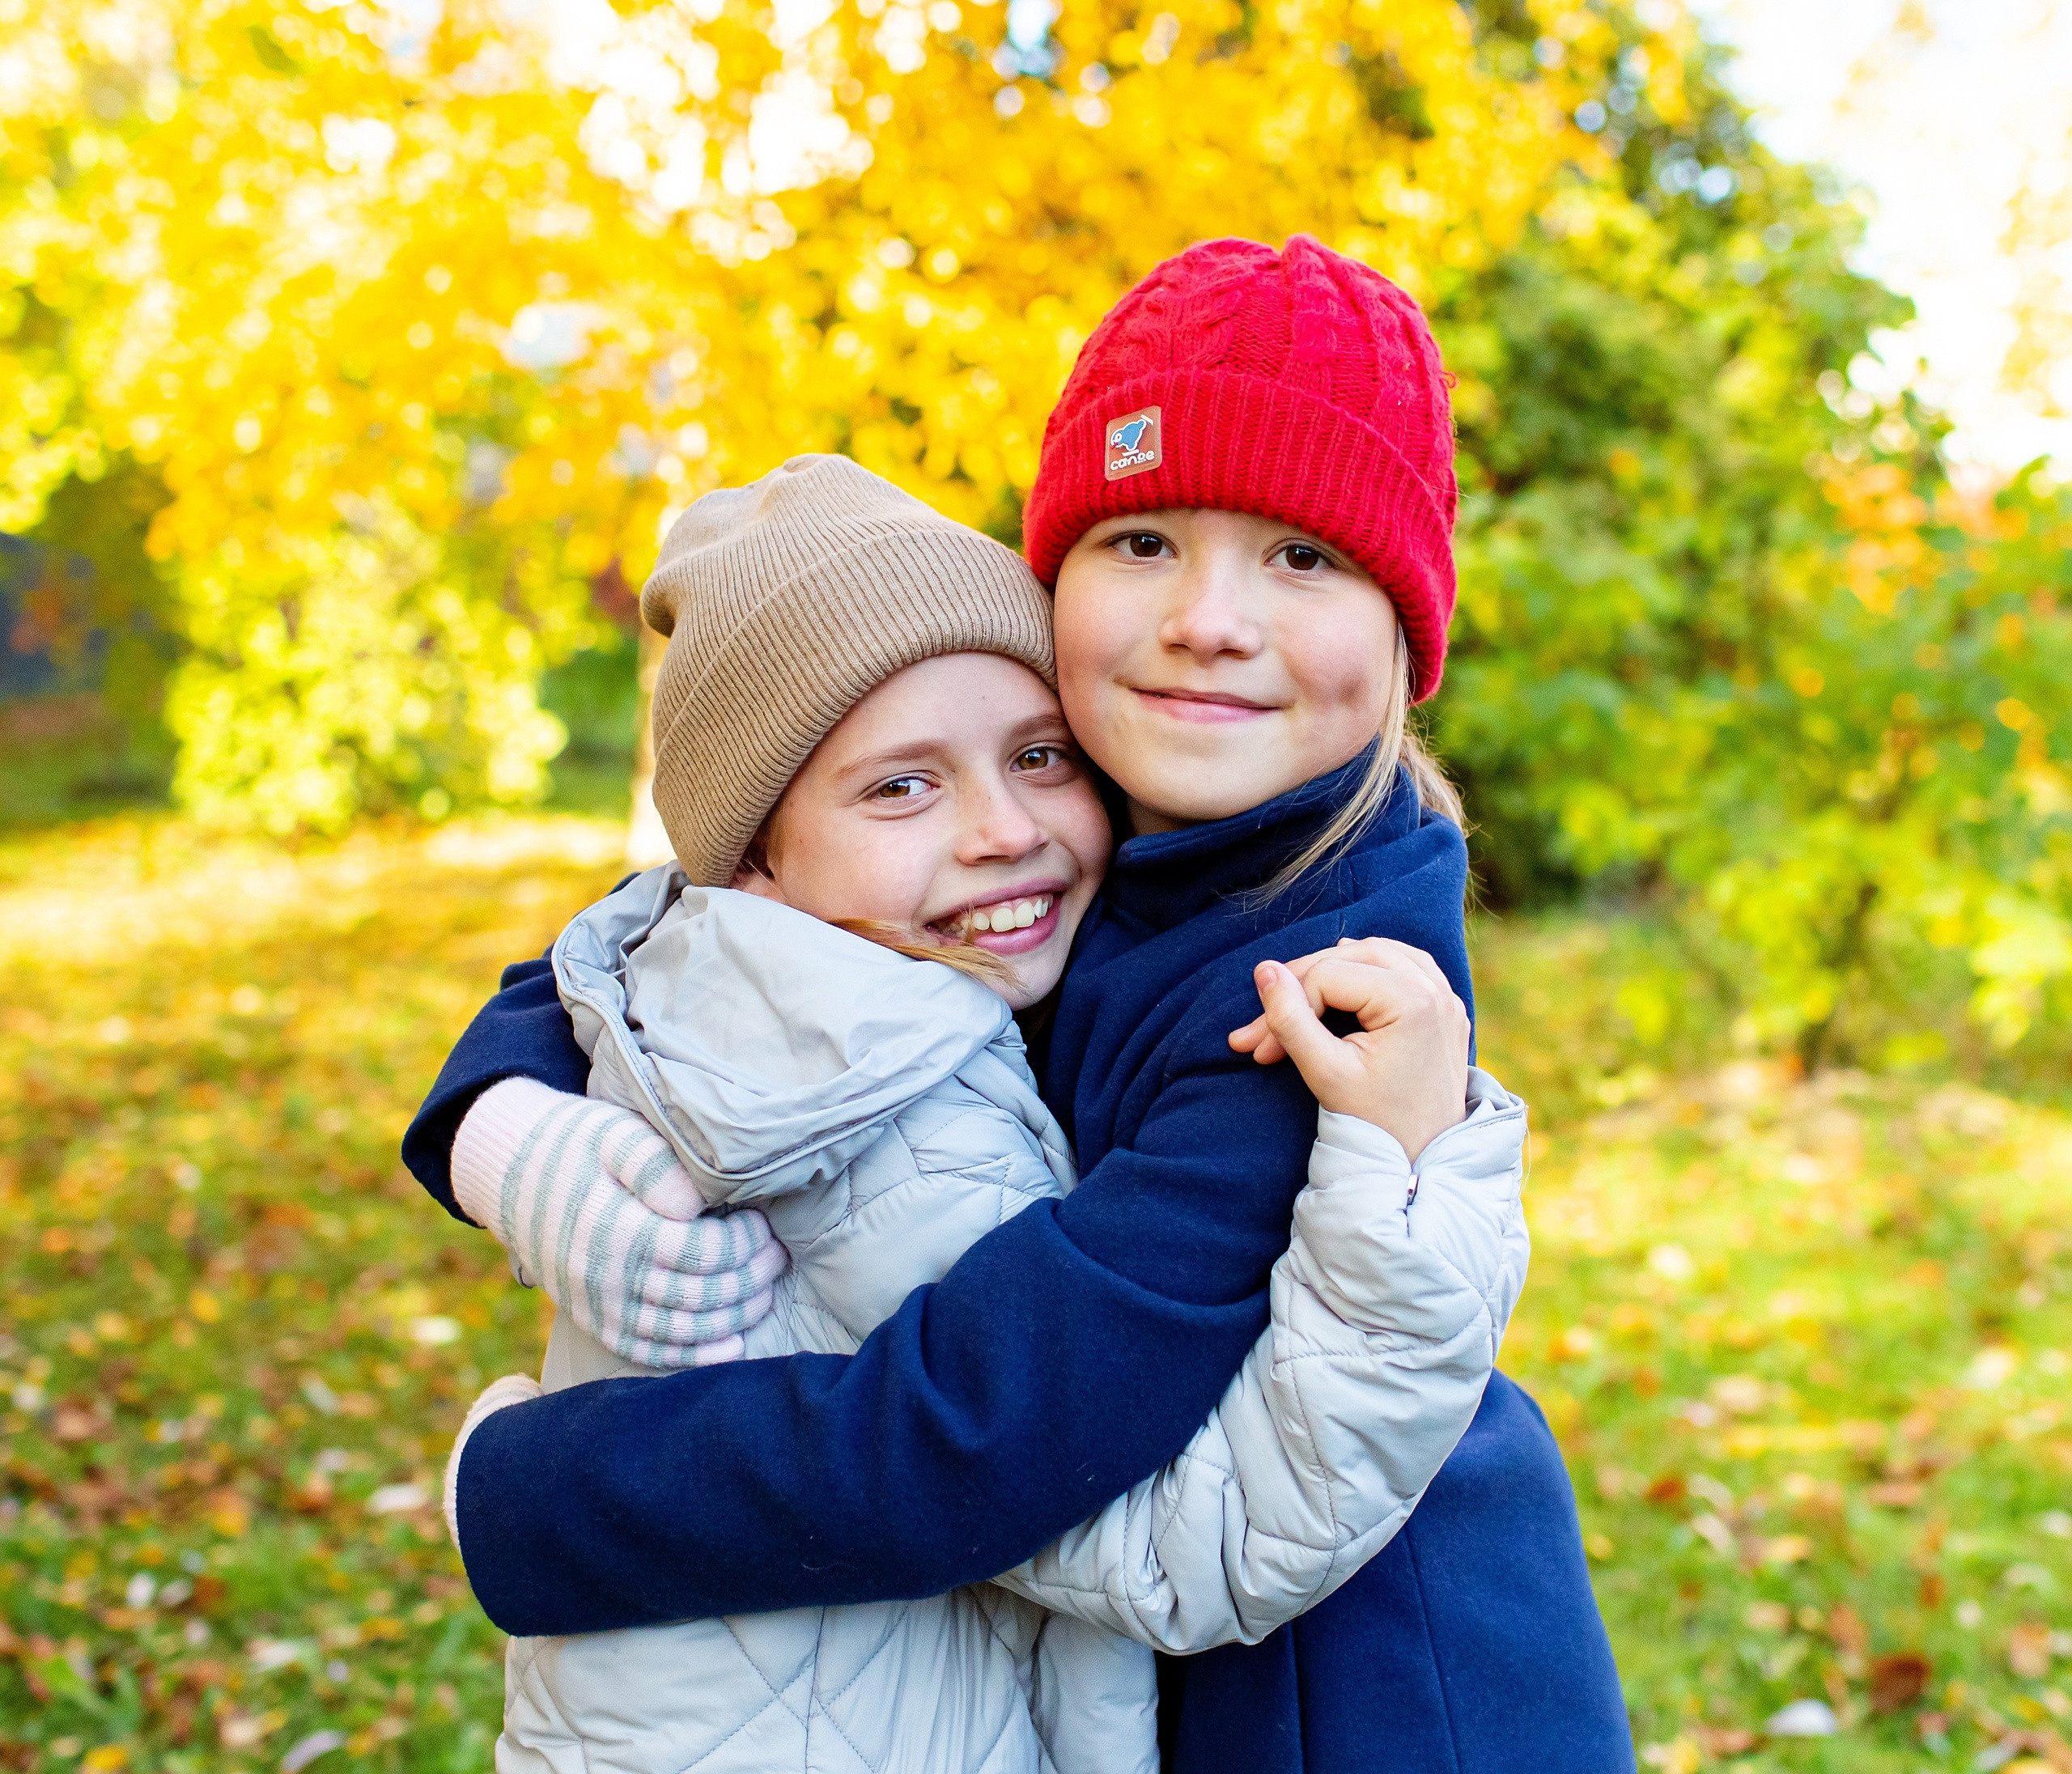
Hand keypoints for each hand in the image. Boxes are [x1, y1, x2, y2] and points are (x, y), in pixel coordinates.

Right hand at [453, 1079, 786, 1367]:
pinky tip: (732, 1344)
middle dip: (749, 1279)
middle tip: (778, 1256)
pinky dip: (694, 1355)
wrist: (510, 1172)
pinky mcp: (592, 1321)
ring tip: (765, 1291)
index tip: (764, 1223)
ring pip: (682, 1330)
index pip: (702, 1253)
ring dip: (733, 1317)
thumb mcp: (613, 1133)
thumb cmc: (575, 1143)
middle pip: (699, 1295)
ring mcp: (597, 1306)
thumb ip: (655, 1164)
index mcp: (616, 1231)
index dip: (743, 1243)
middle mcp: (605, 1279)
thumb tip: (694, 1205)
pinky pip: (648, 1350)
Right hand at [1228, 938, 1469, 1160]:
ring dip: (1335, 968)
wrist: (1424, 1162)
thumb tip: (1264, 971)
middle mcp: (1435, 990)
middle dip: (1302, 986)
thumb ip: (1291, 1019)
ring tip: (1299, 993)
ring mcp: (1446, 997)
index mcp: (1411, 1001)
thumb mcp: (1325, 1072)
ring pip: (1379, 952)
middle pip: (1351, 956)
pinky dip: (1372, 968)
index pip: (1326, 977)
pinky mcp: (1447, 1009)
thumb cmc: (1376, 1123)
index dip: (1285, 1008)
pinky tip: (1350, 982)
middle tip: (1265, 1023)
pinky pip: (1407, 965)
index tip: (1259, 1047)